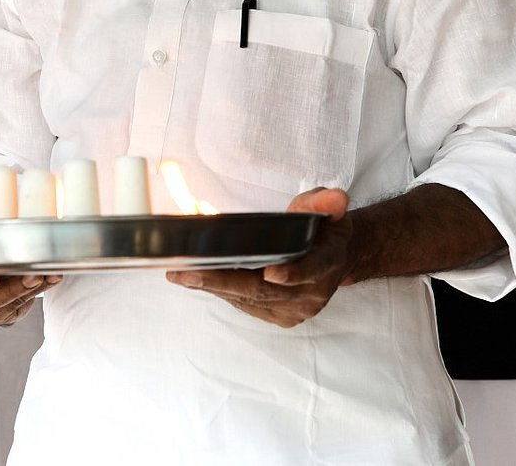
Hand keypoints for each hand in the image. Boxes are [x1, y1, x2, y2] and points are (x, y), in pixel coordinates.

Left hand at [167, 188, 351, 327]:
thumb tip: (335, 197)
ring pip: (250, 299)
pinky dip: (221, 293)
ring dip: (213, 288)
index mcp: (328, 262)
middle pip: (264, 289)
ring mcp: (297, 309)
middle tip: (186, 271)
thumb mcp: (327, 208)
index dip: (292, 273)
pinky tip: (197, 281)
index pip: (311, 269)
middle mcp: (313, 292)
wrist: (335, 259)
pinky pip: (247, 306)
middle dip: (222, 281)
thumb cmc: (324, 230)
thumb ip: (324, 202)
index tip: (270, 273)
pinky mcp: (281, 318)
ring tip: (180, 274)